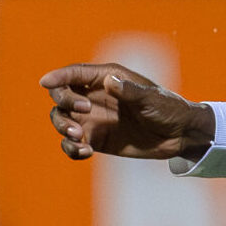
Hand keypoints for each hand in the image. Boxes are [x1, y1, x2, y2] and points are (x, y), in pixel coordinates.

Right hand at [41, 63, 214, 161]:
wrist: (179, 135)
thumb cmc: (168, 109)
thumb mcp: (152, 99)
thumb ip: (130, 91)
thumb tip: (110, 82)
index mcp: (107, 78)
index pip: (74, 74)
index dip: (57, 77)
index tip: (45, 83)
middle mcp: (94, 96)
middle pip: (61, 95)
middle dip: (63, 103)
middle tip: (81, 115)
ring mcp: (93, 119)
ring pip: (61, 119)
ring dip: (62, 127)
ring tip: (79, 138)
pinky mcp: (96, 139)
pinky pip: (72, 143)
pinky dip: (71, 148)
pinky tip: (85, 152)